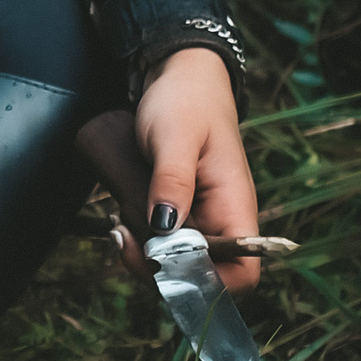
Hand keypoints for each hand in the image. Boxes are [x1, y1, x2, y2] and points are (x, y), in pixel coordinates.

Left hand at [114, 47, 260, 295]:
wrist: (177, 77)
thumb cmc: (185, 101)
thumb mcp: (175, 137)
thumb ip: (172, 181)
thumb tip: (165, 228)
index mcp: (235, 207)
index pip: (243, 271)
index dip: (209, 284)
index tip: (163, 263)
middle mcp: (221, 220)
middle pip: (201, 275)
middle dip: (159, 268)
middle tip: (122, 236)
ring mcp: (198, 218)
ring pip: (175, 261)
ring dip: (143, 252)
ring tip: (117, 224)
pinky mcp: (176, 211)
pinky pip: (161, 241)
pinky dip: (139, 238)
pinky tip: (120, 216)